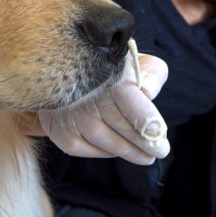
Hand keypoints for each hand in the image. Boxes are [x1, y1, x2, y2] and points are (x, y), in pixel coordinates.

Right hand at [39, 54, 169, 165]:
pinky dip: (101, 152)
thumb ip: (151, 74)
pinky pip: (81, 148)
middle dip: (143, 143)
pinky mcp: (55, 126)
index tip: (159, 135)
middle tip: (160, 151)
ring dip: (126, 152)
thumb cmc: (110, 64)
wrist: (65, 63)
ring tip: (144, 156)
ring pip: (102, 141)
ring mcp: (68, 111)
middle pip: (120, 127)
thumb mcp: (136, 59)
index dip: (147, 121)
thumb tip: (149, 93)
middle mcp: (86, 93)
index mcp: (110, 73)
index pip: (132, 103)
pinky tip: (116, 151)